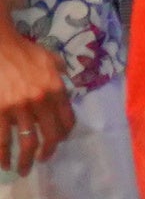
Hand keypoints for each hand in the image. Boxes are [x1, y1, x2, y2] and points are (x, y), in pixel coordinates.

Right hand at [0, 22, 67, 178]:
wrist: (0, 46)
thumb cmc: (25, 51)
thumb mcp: (51, 59)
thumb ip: (60, 73)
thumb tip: (66, 81)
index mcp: (56, 89)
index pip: (67, 119)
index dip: (64, 134)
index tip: (60, 141)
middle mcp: (41, 101)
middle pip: (50, 135)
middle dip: (47, 152)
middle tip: (42, 160)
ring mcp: (20, 108)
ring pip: (27, 142)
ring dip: (25, 160)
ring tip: (22, 168)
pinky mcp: (0, 112)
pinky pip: (2, 139)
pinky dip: (3, 154)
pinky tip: (3, 162)